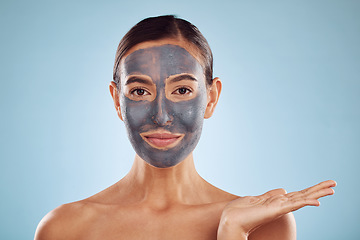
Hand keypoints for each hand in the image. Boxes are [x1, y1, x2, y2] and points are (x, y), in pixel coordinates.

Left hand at [217, 180, 335, 238]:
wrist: (231, 220)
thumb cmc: (241, 211)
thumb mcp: (258, 199)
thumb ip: (271, 195)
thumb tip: (284, 190)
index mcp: (277, 202)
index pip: (298, 195)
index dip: (311, 190)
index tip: (325, 185)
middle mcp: (281, 205)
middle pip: (304, 196)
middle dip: (319, 189)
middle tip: (334, 184)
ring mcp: (280, 208)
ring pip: (302, 199)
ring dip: (317, 194)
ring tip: (332, 189)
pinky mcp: (276, 210)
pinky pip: (293, 206)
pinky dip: (305, 203)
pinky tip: (317, 202)